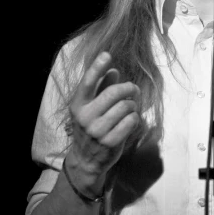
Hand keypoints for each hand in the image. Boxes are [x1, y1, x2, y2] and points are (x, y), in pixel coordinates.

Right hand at [68, 52, 140, 179]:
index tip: (107, 55)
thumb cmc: (90, 128)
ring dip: (132, 105)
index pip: (88, 82)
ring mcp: (98, 130)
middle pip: (114, 93)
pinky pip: (132, 121)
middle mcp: (85, 117)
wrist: (86, 160)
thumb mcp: (89, 108)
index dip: (97, 67)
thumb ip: (100, 90)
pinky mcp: (111, 142)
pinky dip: (135, 118)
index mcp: (78, 105)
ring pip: (126, 106)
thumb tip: (113, 71)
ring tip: (130, 110)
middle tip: (134, 90)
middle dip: (129, 88)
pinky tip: (130, 121)